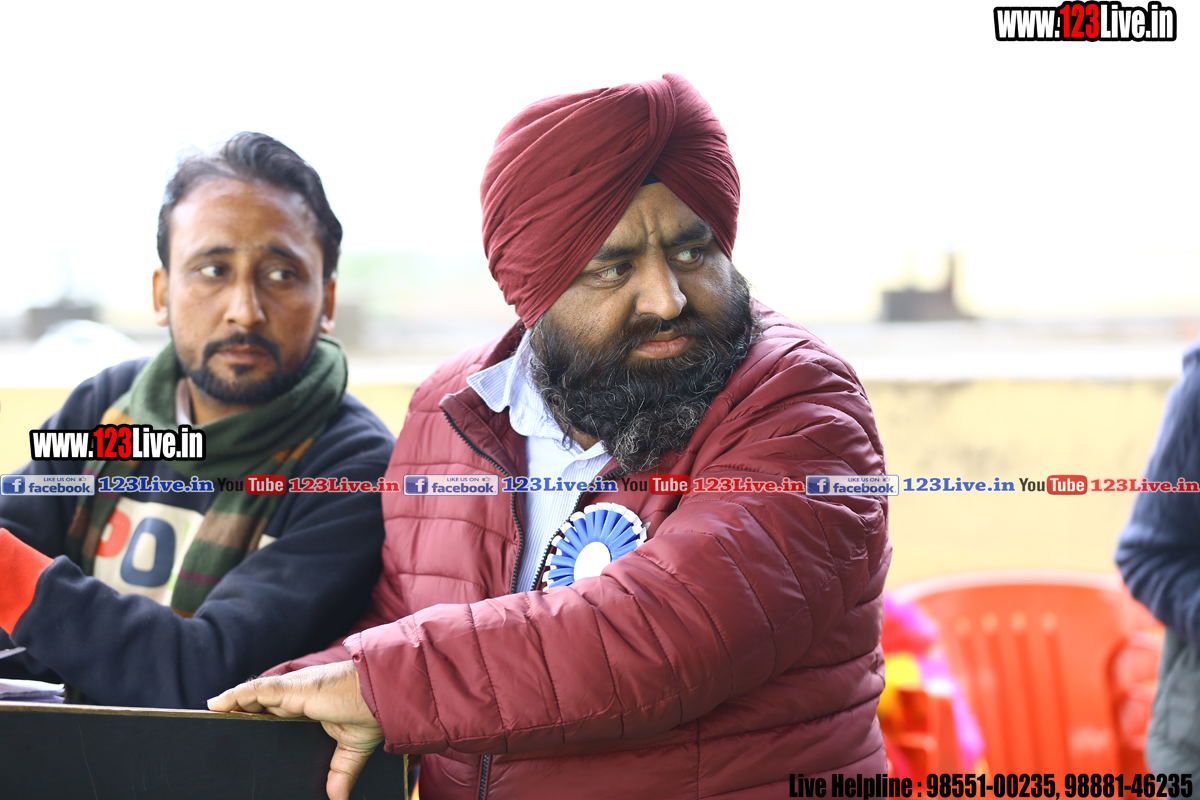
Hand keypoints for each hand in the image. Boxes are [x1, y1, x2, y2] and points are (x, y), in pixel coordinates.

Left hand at [208, 660, 383, 799]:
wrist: (384, 698)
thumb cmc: (372, 713)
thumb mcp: (351, 750)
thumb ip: (339, 773)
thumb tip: (338, 799)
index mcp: (309, 707)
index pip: (277, 713)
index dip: (258, 719)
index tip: (243, 735)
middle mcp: (297, 697)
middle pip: (259, 705)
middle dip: (239, 716)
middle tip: (219, 732)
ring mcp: (292, 692)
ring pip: (253, 697)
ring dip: (231, 707)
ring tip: (210, 717)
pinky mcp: (291, 689)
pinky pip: (254, 690)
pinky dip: (234, 695)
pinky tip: (216, 704)